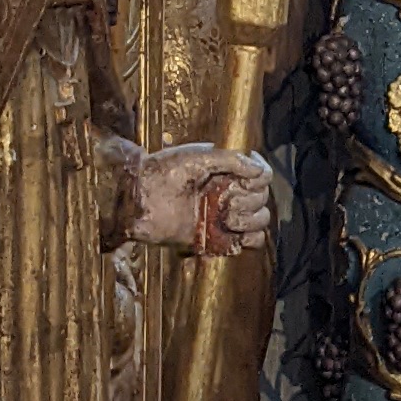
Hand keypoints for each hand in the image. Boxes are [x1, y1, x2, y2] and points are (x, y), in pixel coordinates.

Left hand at [130, 141, 274, 252]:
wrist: (138, 197)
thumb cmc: (162, 171)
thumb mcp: (198, 157)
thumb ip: (232, 160)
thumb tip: (260, 171)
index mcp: (225, 174)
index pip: (260, 176)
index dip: (261, 175)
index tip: (250, 171)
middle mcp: (227, 196)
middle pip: (262, 198)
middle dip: (251, 197)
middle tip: (227, 196)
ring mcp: (222, 218)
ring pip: (260, 220)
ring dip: (250, 217)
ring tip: (227, 215)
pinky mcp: (216, 239)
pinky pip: (250, 243)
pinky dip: (251, 237)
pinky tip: (233, 228)